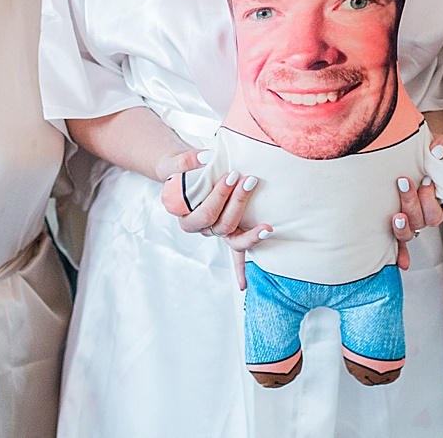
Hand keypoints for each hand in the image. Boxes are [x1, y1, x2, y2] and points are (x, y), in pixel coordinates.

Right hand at [157, 148, 270, 288]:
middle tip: (249, 181)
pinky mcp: (228, 231)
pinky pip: (235, 254)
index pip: (203, 212)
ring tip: (267, 226)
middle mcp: (201, 228)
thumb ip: (187, 160)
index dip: (218, 196)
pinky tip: (244, 286)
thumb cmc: (179, 170)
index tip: (231, 175)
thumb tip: (207, 157)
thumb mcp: (175, 163)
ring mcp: (216, 232)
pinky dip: (239, 269)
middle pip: (221, 224)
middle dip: (237, 203)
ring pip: (232, 239)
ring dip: (250, 234)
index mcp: (185, 216)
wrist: (182, 174)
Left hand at [389, 133, 442, 269]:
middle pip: (425, 220)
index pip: (440, 208)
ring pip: (411, 232)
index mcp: (439, 199)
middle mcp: (427, 213)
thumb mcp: (437, 147)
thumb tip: (438, 150)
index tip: (426, 180)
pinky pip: (399, 246)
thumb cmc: (426, 154)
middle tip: (404, 182)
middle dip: (414, 203)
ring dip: (404, 227)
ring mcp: (411, 220)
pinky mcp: (396, 224)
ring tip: (396, 214)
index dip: (432, 199)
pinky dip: (400, 255)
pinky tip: (400, 262)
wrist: (411, 154)